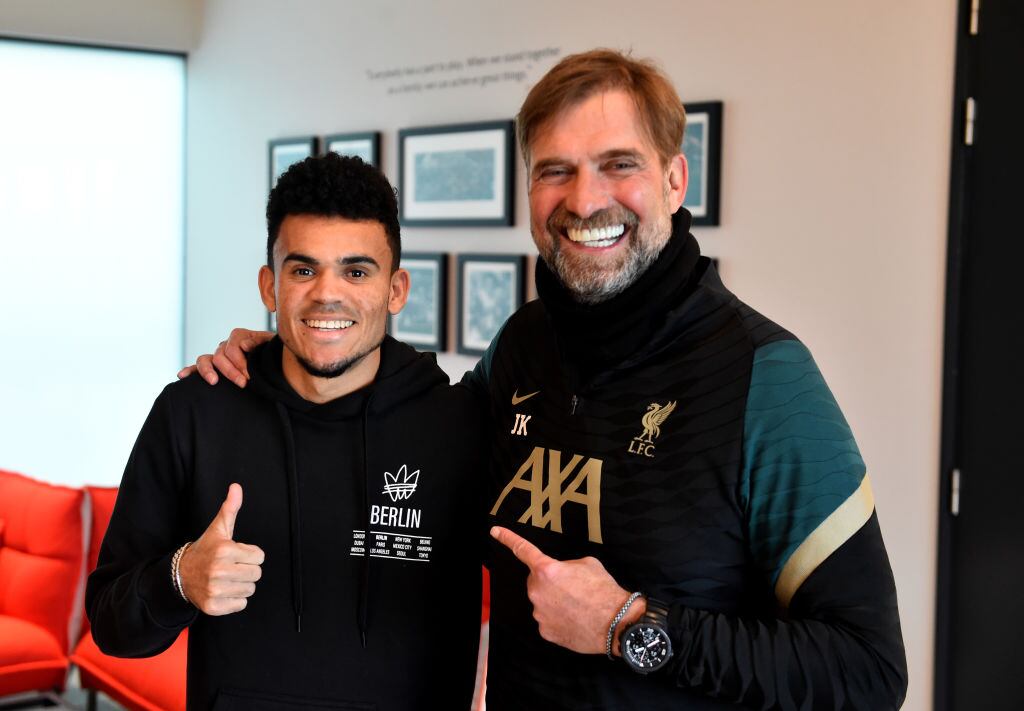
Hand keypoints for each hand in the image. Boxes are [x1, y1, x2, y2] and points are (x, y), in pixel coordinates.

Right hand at [176, 328, 272, 386]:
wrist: (276, 361)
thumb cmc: (274, 353)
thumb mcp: (271, 344)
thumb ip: (259, 342)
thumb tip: (244, 346)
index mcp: (240, 336)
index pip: (233, 347)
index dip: (241, 362)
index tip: (250, 375)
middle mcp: (226, 344)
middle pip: (220, 355)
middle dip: (231, 371)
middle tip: (243, 383)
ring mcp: (218, 355)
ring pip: (206, 359)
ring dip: (209, 371)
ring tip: (214, 381)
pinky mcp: (213, 367)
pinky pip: (197, 367)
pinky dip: (189, 370)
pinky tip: (182, 375)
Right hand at [178, 483, 264, 615]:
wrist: (180, 575)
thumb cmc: (206, 550)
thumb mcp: (218, 529)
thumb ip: (230, 508)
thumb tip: (236, 487)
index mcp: (224, 550)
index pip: (260, 556)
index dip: (250, 554)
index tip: (236, 554)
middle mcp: (219, 570)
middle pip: (256, 574)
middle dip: (247, 570)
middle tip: (232, 567)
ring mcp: (215, 590)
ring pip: (250, 590)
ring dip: (241, 585)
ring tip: (227, 578)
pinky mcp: (213, 607)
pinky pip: (241, 605)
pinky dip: (234, 600)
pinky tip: (222, 591)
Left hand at [490, 525, 641, 654]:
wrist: (616, 622)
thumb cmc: (604, 591)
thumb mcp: (587, 563)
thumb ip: (566, 564)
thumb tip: (562, 573)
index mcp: (547, 569)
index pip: (522, 549)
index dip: (507, 538)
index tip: (495, 531)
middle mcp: (537, 591)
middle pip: (536, 581)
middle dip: (550, 581)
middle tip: (573, 587)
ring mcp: (540, 613)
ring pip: (542, 602)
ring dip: (555, 601)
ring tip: (578, 605)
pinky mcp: (545, 631)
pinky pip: (548, 620)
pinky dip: (559, 619)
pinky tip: (575, 619)